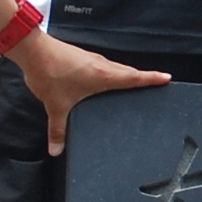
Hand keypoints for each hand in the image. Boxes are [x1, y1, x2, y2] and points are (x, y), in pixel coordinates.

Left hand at [8, 31, 169, 155]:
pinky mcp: (82, 57)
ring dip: (126, 74)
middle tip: (155, 82)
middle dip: (142, 77)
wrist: (34, 51)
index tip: (167, 78)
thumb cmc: (50, 75)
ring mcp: (92, 59)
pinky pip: (104, 65)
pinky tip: (103, 80)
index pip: (134, 78)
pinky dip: (111, 72)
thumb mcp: (56, 106)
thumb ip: (58, 130)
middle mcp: (102, 65)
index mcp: (103, 76)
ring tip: (133, 82)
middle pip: (128, 71)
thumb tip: (56, 150)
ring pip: (116, 67)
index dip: (151, 78)